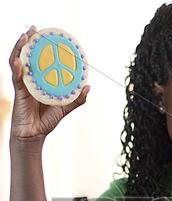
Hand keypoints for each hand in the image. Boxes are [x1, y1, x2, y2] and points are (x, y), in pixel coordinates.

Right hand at [9, 25, 89, 140]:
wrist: (35, 135)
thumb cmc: (47, 121)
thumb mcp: (65, 108)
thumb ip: (76, 99)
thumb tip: (88, 87)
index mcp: (41, 81)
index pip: (40, 60)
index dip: (42, 48)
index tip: (48, 35)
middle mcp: (30, 80)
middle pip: (27, 57)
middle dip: (29, 42)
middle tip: (34, 29)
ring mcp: (23, 85)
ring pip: (18, 63)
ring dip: (20, 49)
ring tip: (25, 37)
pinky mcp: (19, 93)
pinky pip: (17, 79)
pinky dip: (17, 69)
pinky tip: (19, 61)